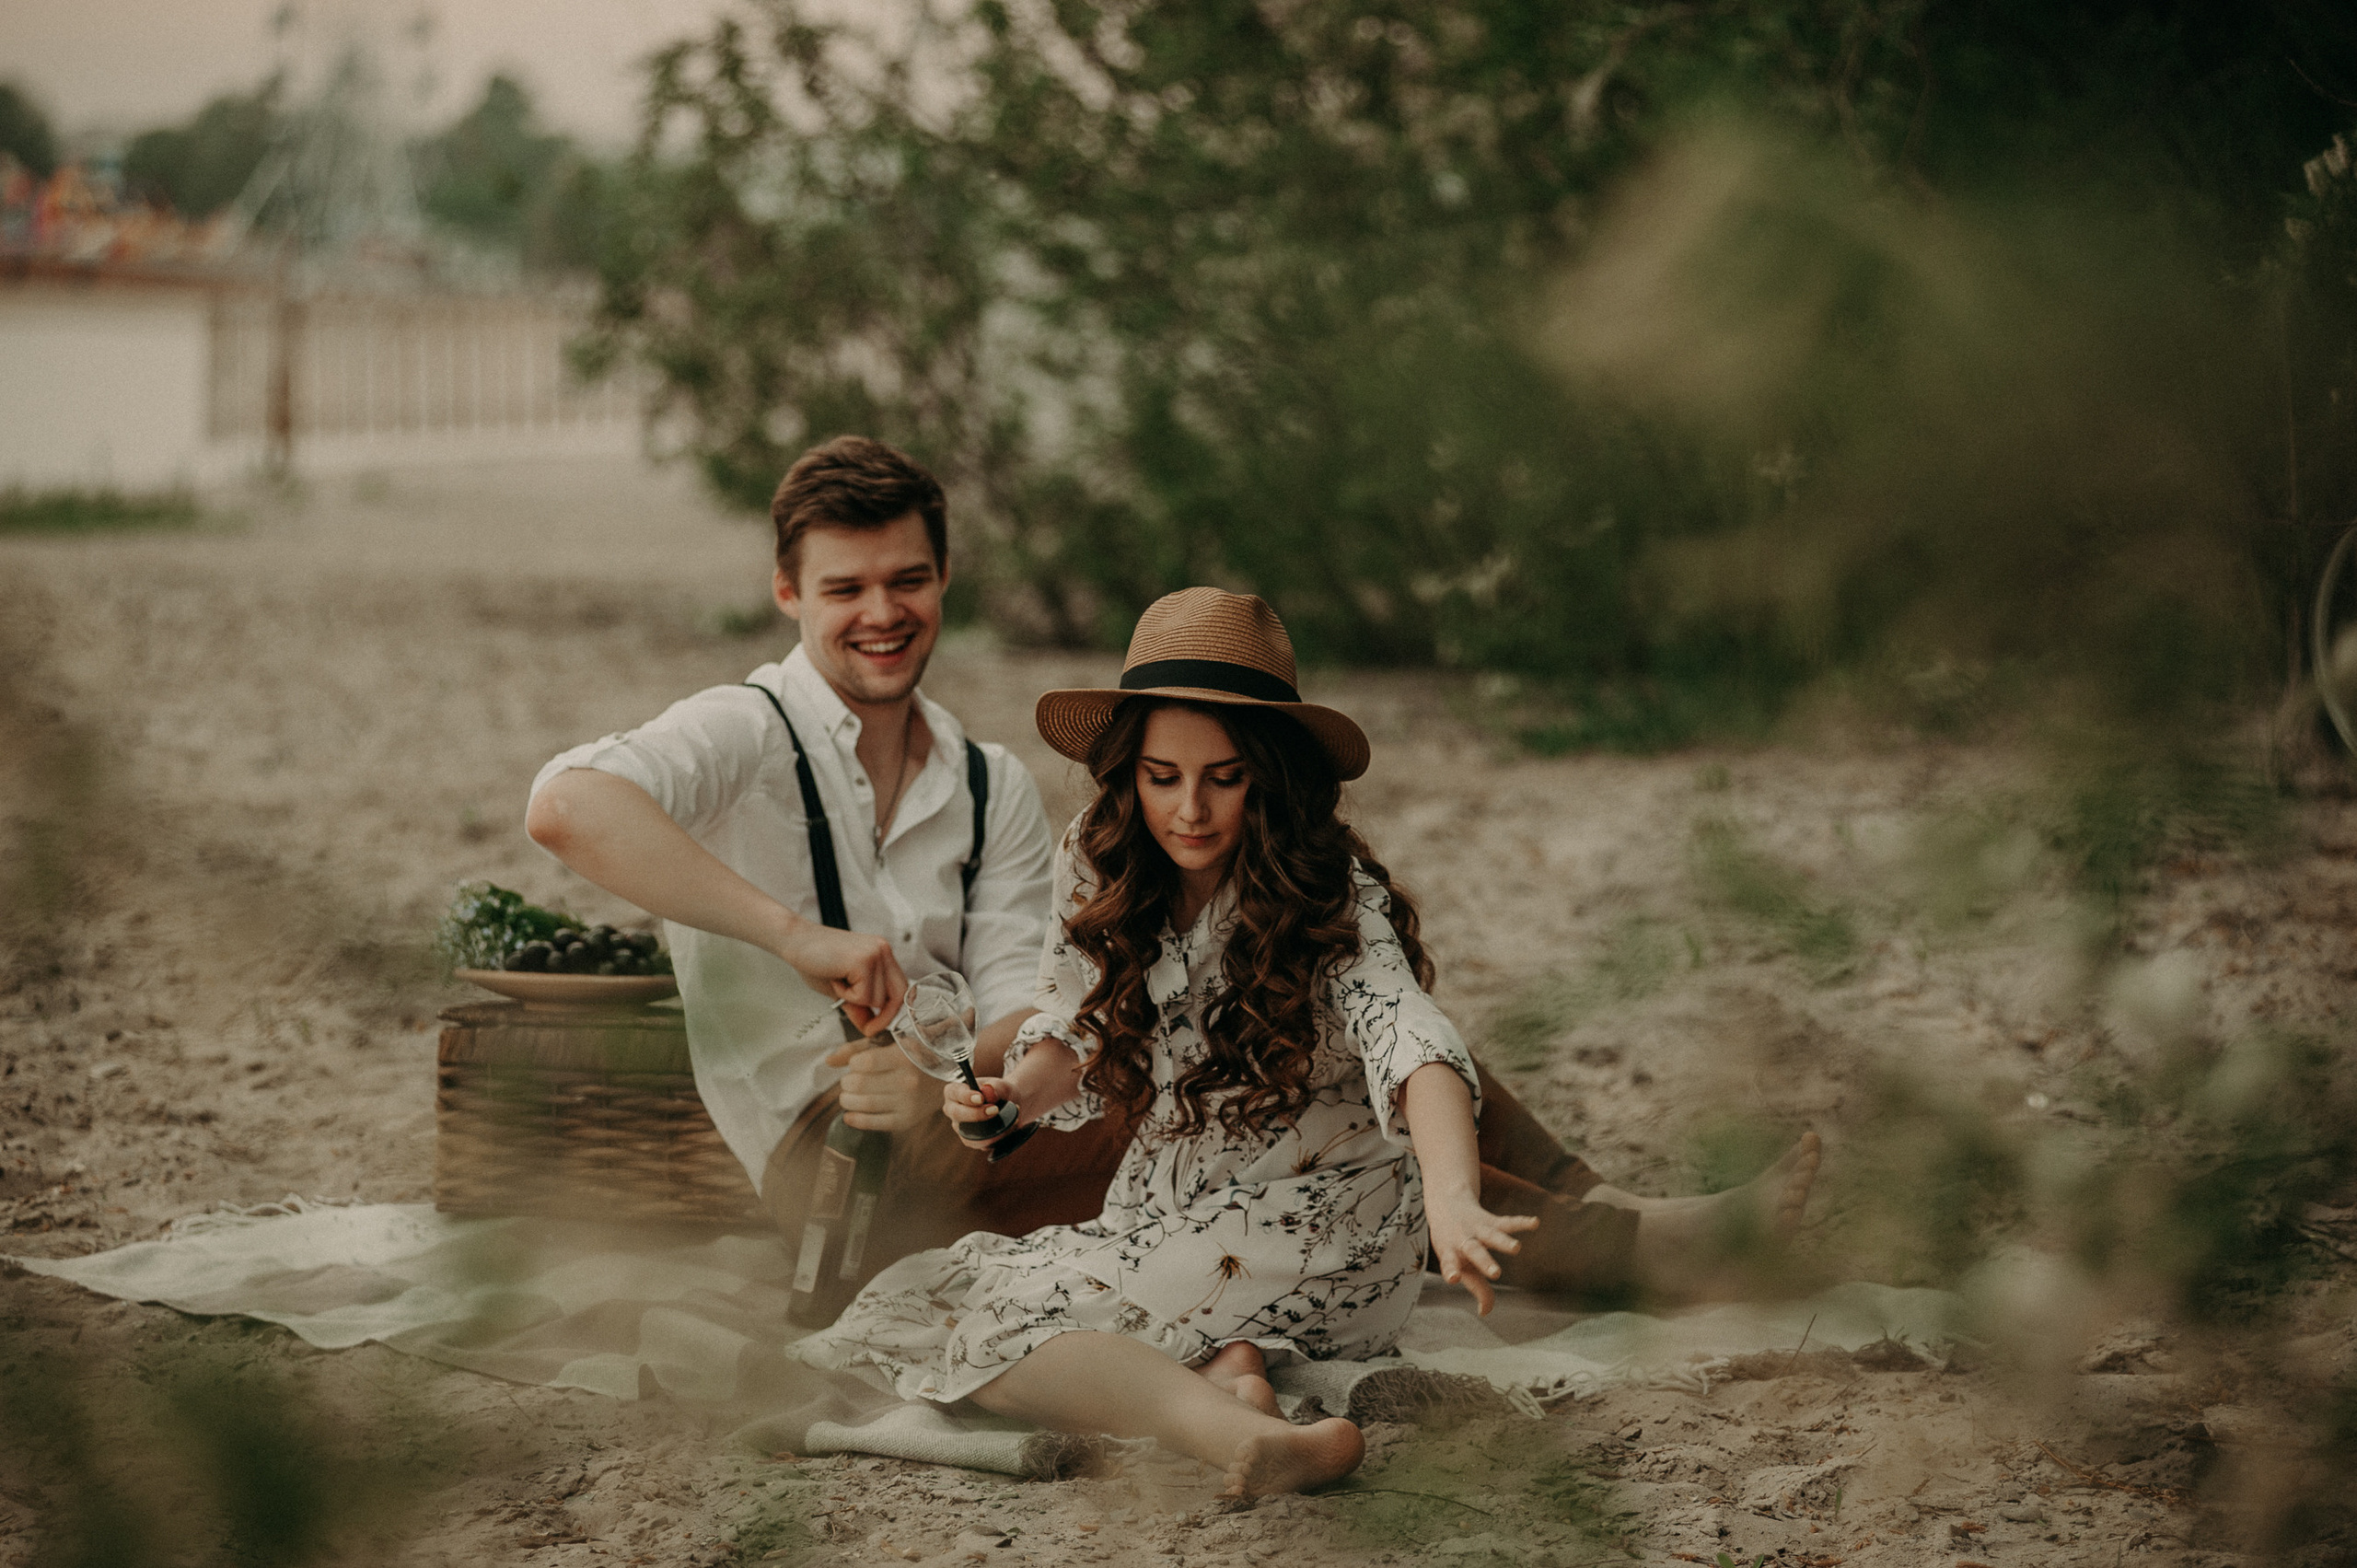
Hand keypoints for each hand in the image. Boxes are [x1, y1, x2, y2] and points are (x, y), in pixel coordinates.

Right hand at [778, 924, 906, 1032]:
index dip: (891, 1011)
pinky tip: (834, 979)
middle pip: (898, 995)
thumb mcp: (843, 988)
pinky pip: (863, 996)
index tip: (874, 1027)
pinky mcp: (864, 961)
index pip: (901, 988)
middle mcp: (883, 951)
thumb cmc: (815, 961)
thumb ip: (861, 1006)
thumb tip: (872, 1028)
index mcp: (882, 954)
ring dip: (855, 1000)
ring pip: (878, 1000)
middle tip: (866, 1026)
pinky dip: (846, 996)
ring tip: (838, 982)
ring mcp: (875, 954)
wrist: (793, 940)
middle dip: (883, 1016)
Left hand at [827, 1039, 926, 1131]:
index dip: (853, 1063)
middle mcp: (908, 1081)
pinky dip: (856, 1120)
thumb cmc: (913, 1056)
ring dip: (847, 1100)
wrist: (949, 1076)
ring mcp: (908, 1103)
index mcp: (904, 1057)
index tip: (857, 1063)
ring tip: (849, 1095)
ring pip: (864, 1104)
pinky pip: (875, 1123)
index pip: (864, 1062)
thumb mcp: (889, 1043)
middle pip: (859, 1084)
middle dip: (846, 1082)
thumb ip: (857, 1049)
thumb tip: (828, 1062)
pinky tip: (849, 1115)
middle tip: (849, 1081)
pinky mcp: (907, 1120)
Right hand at [943, 1075, 1018, 1145]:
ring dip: (990, 1129)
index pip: (953, 1092)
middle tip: (994, 1110)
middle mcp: (954, 1110)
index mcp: (956, 1091)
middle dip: (975, 1114)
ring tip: (1012, 1119)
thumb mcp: (1003, 1086)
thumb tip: (988, 1093)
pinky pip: (981, 1144)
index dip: (965, 1096)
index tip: (980, 1098)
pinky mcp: (972, 1141)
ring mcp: (961, 1128)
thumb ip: (996, 1088)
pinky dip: (997, 1138)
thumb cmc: (1002, 1092)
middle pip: (956, 1114)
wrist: (1012, 1105)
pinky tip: (1010, 1128)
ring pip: (967, 1134)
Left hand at [1424, 1187, 1538, 1316]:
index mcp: (1451, 1254)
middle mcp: (1463, 1241)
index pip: (1450, 1265)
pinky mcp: (1491, 1221)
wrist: (1446, 1205)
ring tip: (1516, 1248)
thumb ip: (1475, 1288)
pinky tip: (1534, 1223)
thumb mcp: (1458, 1264)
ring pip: (1491, 1235)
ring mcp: (1477, 1230)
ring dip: (1503, 1242)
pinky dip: (1521, 1223)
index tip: (1453, 1278)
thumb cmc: (1452, 1244)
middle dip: (1485, 1261)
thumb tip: (1484, 1311)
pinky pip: (1507, 1223)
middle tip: (1495, 1273)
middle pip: (1475, 1251)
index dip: (1451, 1271)